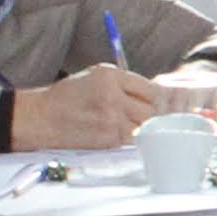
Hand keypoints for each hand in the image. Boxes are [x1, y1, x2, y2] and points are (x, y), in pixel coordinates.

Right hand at [12, 62, 162, 149]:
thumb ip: (125, 84)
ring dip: (147, 127)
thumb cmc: (68, 96)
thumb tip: (158, 94)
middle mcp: (113, 96)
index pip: (151, 88)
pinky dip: (134, 137)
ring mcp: (111, 119)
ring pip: (146, 125)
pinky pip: (133, 139)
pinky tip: (126, 133)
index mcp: (111, 76)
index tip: (175, 103)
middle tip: (159, 117)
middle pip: (153, 108)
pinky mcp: (108, 139)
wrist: (41, 117)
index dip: (165, 98)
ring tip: (140, 125)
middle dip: (158, 114)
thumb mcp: (96, 77)